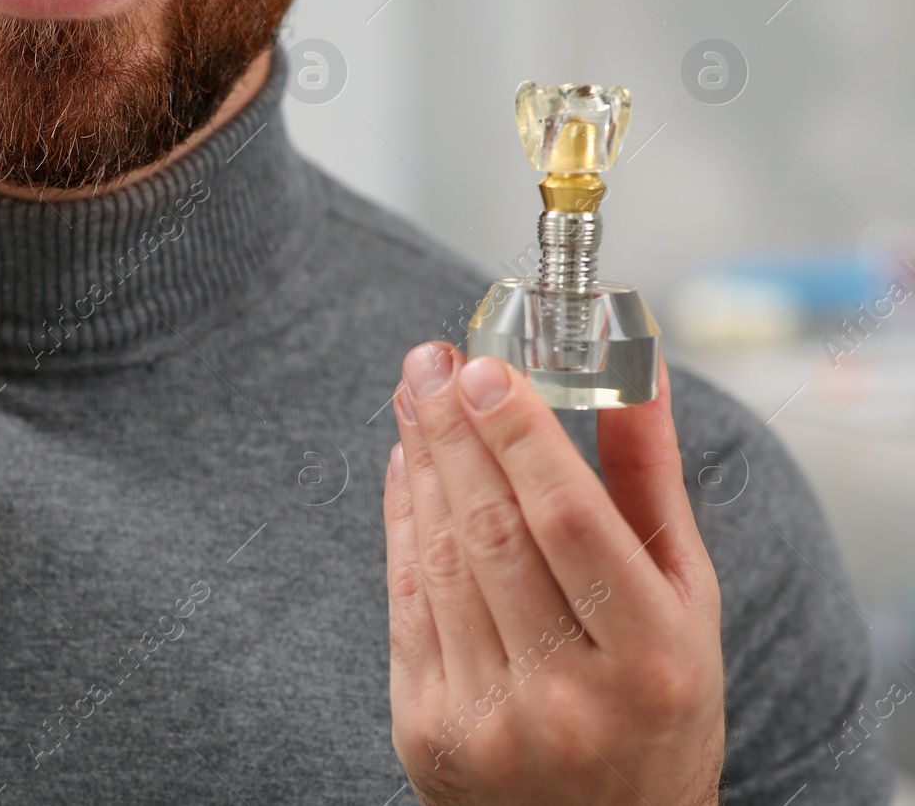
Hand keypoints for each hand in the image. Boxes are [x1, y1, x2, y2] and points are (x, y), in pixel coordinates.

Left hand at [383, 343, 723, 805]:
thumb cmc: (658, 703)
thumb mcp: (687, 602)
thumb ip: (653, 482)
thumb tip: (637, 370)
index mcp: (649, 663)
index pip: (570, 523)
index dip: (520, 437)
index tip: (486, 366)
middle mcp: (566, 697)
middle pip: (492, 532)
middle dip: (453, 431)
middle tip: (431, 360)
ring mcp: (487, 718)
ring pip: (440, 559)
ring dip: (421, 463)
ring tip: (414, 394)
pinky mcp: (425, 728)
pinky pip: (404, 599)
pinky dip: (401, 520)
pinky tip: (406, 464)